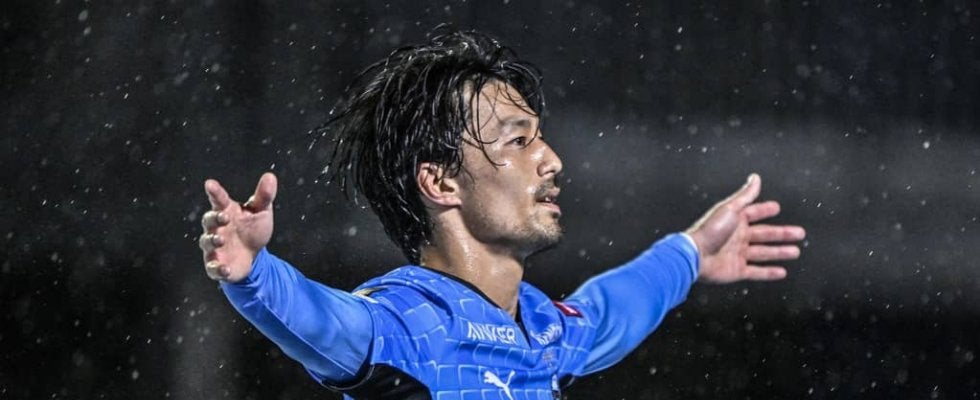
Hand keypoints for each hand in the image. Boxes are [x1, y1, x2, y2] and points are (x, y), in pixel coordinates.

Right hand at [198, 172, 277, 282]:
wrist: (253, 256)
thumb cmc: (253, 230)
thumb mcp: (261, 212)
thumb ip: (264, 196)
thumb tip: (270, 176)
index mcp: (227, 211)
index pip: (219, 199)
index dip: (214, 191)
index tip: (210, 184)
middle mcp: (217, 228)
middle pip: (208, 220)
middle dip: (213, 218)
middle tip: (224, 217)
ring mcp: (215, 247)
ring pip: (206, 242)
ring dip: (212, 240)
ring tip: (221, 239)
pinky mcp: (217, 265)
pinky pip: (212, 268)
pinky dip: (217, 269)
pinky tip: (225, 269)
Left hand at [686, 174, 805, 283]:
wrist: (695, 256)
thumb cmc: (710, 230)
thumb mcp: (730, 208)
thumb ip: (745, 195)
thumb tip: (755, 178)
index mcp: (735, 220)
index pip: (754, 213)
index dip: (765, 210)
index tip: (777, 208)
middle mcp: (737, 237)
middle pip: (764, 234)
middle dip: (782, 234)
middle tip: (799, 233)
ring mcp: (737, 254)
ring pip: (763, 253)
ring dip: (779, 252)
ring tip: (795, 251)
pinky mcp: (736, 270)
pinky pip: (756, 272)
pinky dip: (769, 273)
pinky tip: (782, 272)